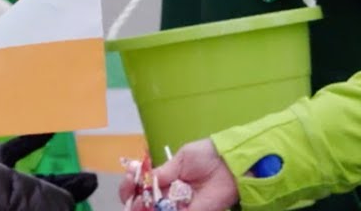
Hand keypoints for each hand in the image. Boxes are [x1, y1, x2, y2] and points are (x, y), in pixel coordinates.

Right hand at [118, 140, 236, 210]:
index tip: (130, 180)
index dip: (131, 187)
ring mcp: (180, 207)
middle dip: (135, 202)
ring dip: (145, 209)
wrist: (231, 163)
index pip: (142, 187)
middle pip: (145, 204)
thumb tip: (144, 181)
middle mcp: (170, 195)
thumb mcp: (181, 160)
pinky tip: (154, 208)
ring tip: (142, 204)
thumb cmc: (207, 155)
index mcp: (165, 179)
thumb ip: (163, 173)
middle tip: (136, 198)